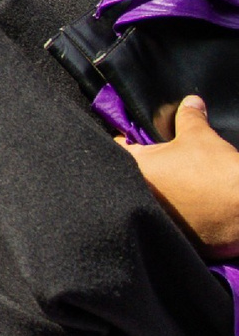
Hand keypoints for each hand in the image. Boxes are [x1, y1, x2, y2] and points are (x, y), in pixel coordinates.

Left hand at [121, 96, 238, 257]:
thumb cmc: (217, 172)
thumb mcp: (200, 137)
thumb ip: (188, 117)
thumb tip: (190, 103)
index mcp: (135, 167)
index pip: (117, 145)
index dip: (127, 136)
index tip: (137, 134)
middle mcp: (136, 195)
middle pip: (131, 171)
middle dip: (146, 163)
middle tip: (163, 156)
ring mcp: (152, 216)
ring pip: (148, 194)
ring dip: (160, 186)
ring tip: (179, 178)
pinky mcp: (171, 233)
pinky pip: (165, 214)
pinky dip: (174, 206)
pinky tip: (188, 198)